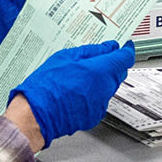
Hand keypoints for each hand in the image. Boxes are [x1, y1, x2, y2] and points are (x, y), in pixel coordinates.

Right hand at [11, 41, 135, 144]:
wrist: (36, 114)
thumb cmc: (46, 86)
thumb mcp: (66, 57)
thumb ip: (91, 51)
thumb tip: (107, 47)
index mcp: (100, 71)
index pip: (125, 58)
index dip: (125, 50)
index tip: (123, 45)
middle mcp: (105, 88)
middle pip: (118, 72)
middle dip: (111, 64)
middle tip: (96, 58)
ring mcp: (101, 104)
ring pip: (109, 87)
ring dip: (101, 80)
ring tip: (79, 76)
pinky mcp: (94, 115)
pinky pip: (100, 100)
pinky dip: (93, 94)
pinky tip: (76, 90)